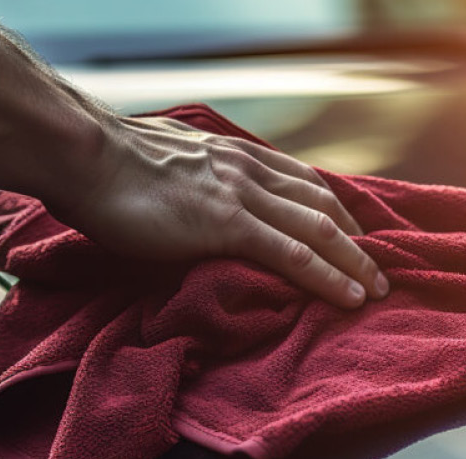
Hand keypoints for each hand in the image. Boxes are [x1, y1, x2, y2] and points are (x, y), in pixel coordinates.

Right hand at [51, 115, 388, 308]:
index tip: (355, 234)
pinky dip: (328, 276)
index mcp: (235, 156)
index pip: (303, 181)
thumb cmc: (111, 169)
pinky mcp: (229, 225)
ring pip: (319, 230)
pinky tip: (349, 296)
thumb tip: (192, 201)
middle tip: (379, 267)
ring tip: (376, 290)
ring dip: (356, 261)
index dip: (336, 209)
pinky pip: (293, 254)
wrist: (86, 158)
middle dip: (357, 239)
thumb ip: (194, 181)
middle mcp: (249, 170)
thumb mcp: (167, 165)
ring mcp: (242, 195)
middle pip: (323, 205)